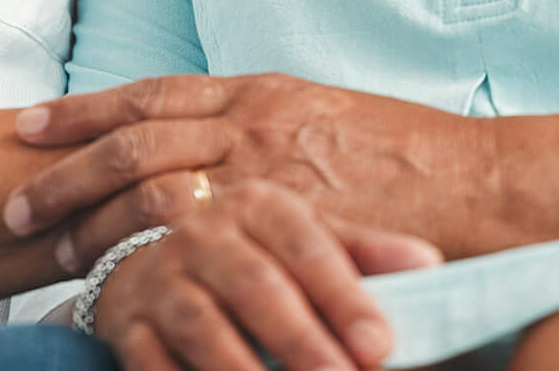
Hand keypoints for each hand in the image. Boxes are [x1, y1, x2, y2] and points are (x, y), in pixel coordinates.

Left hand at [4, 73, 490, 272]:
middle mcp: (255, 125)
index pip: (152, 94)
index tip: (30, 124)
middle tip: (13, 200)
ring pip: (154, 191)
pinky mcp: (289, 233)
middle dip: (66, 171)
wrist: (485, 185)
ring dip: (94, 222)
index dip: (85, 110)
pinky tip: (118, 290)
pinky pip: (203, 248)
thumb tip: (213, 139)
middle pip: (134, 140)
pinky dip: (151, 265)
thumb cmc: (411, 152)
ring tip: (49, 253)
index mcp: (261, 92)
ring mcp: (271, 180)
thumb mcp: (326, 112)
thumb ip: (264, 123)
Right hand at [88, 179, 439, 370]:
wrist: (150, 261)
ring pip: (202, 329)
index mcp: (258, 205)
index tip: (382, 345)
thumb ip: (366, 254)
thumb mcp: (307, 240)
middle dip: (302, 342)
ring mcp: (161, 280)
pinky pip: (152, 364)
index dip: (345, 296)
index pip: (308, 247)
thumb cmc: (252, 255)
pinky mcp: (127, 326)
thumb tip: (431, 266)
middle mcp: (204, 233)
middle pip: (256, 287)